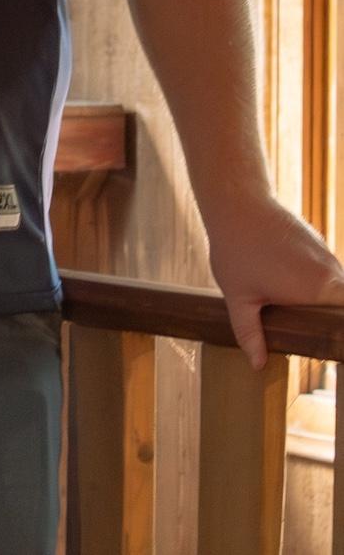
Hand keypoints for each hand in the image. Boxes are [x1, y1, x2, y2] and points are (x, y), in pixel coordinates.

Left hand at [206, 195, 343, 369]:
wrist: (235, 202)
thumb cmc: (235, 249)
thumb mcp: (238, 296)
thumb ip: (250, 333)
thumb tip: (257, 365)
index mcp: (320, 290)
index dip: (339, 334)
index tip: (330, 343)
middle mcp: (332, 273)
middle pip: (340, 307)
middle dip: (327, 320)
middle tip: (306, 329)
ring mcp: (327, 255)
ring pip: (335, 289)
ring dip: (319, 300)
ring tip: (288, 301)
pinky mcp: (319, 244)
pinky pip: (326, 272)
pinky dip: (313, 282)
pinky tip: (287, 281)